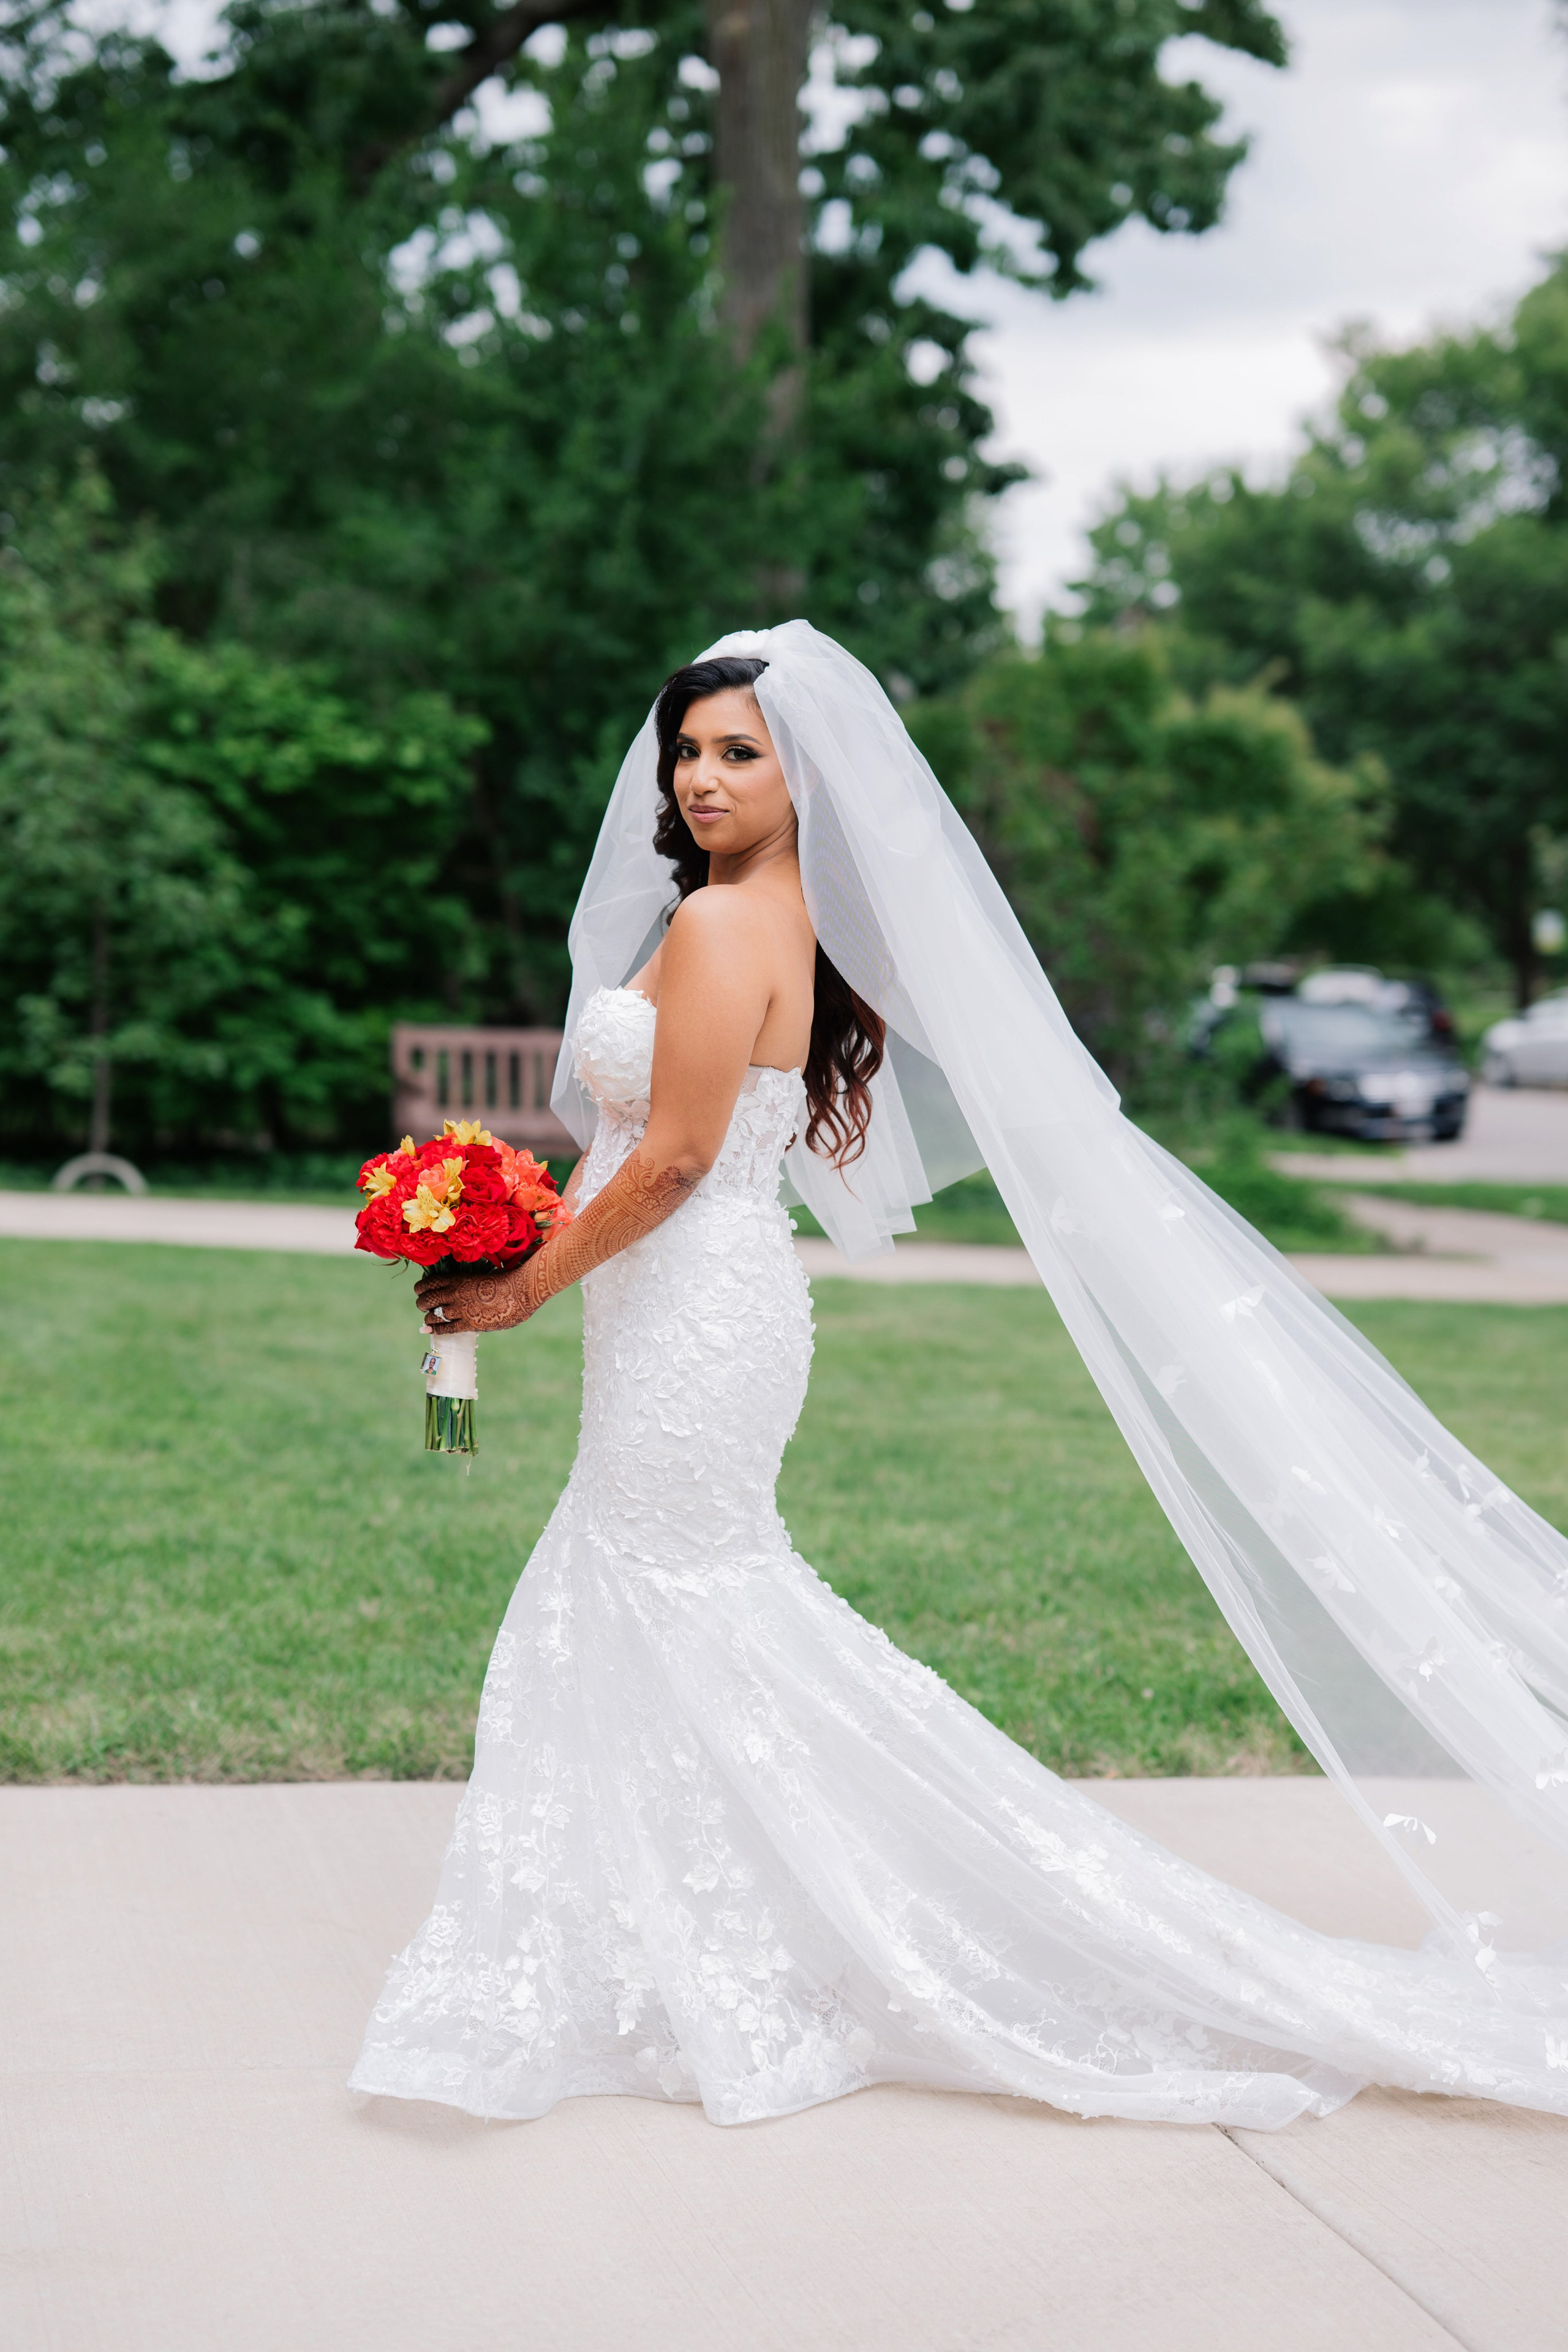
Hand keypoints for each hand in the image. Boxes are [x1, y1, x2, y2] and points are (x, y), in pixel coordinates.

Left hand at [415, 1255, 545, 1333]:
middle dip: (422, 1303)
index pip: (430, 1282)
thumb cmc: (507, 1279)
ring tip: (427, 1319)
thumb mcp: (484, 1274)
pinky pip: (446, 1328)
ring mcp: (461, 1309)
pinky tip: (429, 1330)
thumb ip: (472, 1280)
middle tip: (422, 1305)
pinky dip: (435, 1329)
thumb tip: (469, 1283)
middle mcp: (455, 1293)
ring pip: (434, 1315)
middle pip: (427, 1299)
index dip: (421, 1288)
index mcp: (458, 1278)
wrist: (521, 1292)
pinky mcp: (469, 1323)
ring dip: (428, 1317)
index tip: (420, 1290)